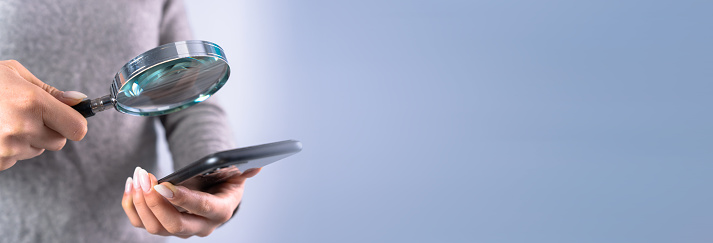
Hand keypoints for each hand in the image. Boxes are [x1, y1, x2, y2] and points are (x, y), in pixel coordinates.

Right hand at [0, 60, 87, 169]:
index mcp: (32, 102)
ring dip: (29, 139)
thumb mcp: (15, 74)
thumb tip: (79, 100)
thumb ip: (50, 91)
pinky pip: (15, 159)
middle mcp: (21, 127)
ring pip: (36, 150)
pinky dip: (9, 149)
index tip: (69, 118)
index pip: (77, 128)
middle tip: (29, 114)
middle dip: (50, 130)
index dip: (74, 123)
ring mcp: (6, 147)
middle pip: (59, 142)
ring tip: (5, 119)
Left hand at [122, 166, 260, 237]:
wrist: (214, 196)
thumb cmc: (223, 183)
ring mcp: (179, 229)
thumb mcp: (235, 175)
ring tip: (137, 177)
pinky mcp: (161, 226)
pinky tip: (131, 186)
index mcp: (220, 212)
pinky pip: (141, 222)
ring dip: (140, 202)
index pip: (201, 208)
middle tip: (145, 179)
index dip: (182, 198)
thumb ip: (244, 171)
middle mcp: (199, 226)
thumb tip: (256, 167)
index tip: (163, 185)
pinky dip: (131, 205)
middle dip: (155, 202)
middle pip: (173, 224)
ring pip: (154, 226)